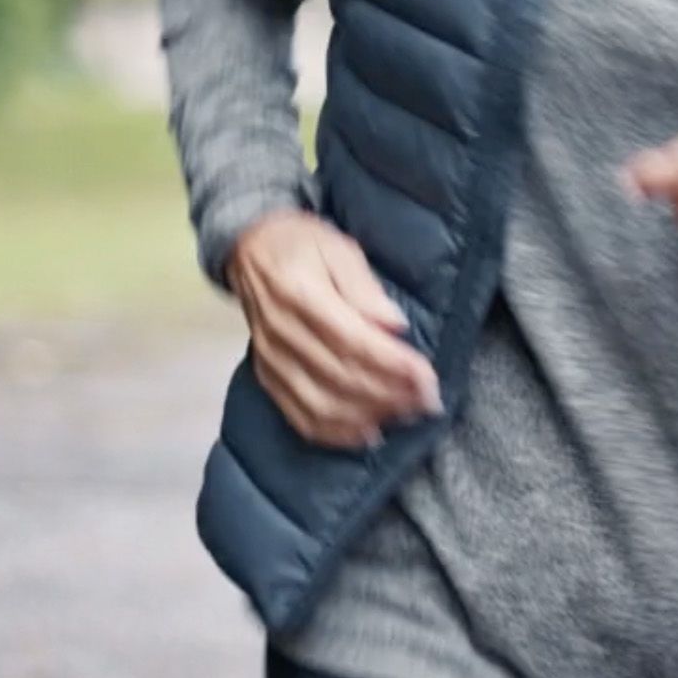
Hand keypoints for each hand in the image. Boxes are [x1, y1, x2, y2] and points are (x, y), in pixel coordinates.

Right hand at [226, 211, 442, 450]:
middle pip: (340, 376)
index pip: (351, 340)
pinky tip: (367, 434)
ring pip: (321, 403)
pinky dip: (336, 432)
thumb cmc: (301, 243)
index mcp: (299, 292)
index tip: (427, 378)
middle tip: (427, 401)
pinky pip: (300, 415)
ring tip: (405, 415)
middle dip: (390, 394)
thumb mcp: (338, 247)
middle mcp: (280, 332)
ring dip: (368, 416)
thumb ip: (364, 288)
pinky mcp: (266, 376)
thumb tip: (394, 327)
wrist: (249, 248)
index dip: (393, 365)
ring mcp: (270, 359)